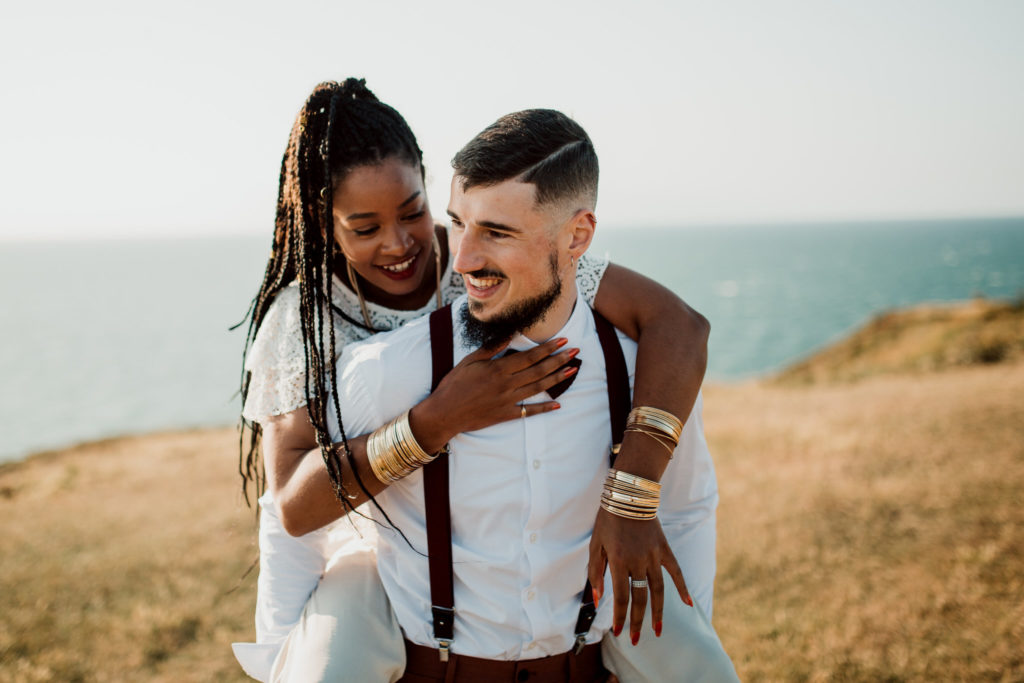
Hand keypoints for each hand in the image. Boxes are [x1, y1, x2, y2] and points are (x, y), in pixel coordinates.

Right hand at [409, 337, 578, 451]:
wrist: (444, 413)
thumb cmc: (454, 384)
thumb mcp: (470, 361)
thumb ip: (492, 348)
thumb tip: (510, 335)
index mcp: (498, 369)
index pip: (529, 356)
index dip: (548, 348)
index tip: (563, 341)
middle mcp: (507, 385)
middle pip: (539, 370)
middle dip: (559, 360)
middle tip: (575, 352)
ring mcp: (508, 401)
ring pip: (538, 388)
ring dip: (557, 379)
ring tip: (572, 370)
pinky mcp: (506, 414)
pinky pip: (529, 411)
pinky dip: (544, 408)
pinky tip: (558, 404)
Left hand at [588, 508, 691, 645]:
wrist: (629, 495)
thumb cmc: (608, 519)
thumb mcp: (595, 544)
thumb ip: (596, 572)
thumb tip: (597, 597)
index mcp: (618, 561)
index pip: (620, 596)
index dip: (619, 616)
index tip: (618, 632)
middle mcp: (638, 561)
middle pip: (640, 598)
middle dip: (637, 621)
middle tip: (635, 640)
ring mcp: (653, 556)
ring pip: (658, 590)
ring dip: (658, 613)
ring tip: (658, 631)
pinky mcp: (664, 549)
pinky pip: (676, 572)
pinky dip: (683, 588)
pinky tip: (688, 604)